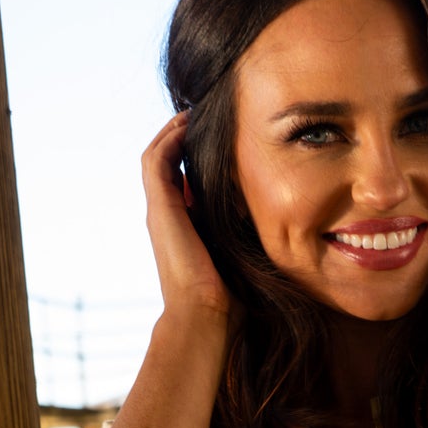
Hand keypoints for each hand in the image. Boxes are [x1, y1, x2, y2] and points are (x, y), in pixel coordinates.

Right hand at [142, 112, 237, 326]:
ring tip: (192, 112)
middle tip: (203, 116)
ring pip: (156, 156)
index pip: (182, 179)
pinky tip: (188, 124)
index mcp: (182, 226)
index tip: (219, 139)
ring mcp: (160, 211)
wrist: (206, 314)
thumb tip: (270, 213)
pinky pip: (157, 160)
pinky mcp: (160, 208)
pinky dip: (170, 139)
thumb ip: (243, 229)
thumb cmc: (229, 295)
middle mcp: (166, 216)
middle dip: (181, 136)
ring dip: (173, 131)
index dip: (195, 156)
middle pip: (166, 162)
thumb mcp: (240, 252)